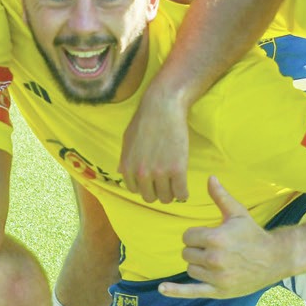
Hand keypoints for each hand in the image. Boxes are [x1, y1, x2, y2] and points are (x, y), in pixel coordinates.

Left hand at [119, 84, 191, 205]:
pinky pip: (181, 193)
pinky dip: (183, 194)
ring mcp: (160, 173)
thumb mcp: (127, 140)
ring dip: (171, 193)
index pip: (135, 190)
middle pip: (150, 198)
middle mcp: (142, 174)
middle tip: (165, 183)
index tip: (153, 181)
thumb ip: (125, 159)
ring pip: (166, 198)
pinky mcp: (177, 170)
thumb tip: (121, 172)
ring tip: (175, 184)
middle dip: (157, 192)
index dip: (145, 186)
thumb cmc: (145, 120)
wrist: (163, 107)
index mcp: (128, 168)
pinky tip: (184, 187)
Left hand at [159, 176, 291, 300]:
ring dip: (198, 265)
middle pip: (186, 253)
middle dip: (196, 249)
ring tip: (217, 261)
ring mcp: (217, 277)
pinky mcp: (219, 291)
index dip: (196, 235)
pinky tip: (162, 289)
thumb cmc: (253, 234)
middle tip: (215, 249)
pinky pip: (191, 292)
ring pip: (190, 269)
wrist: (275, 259)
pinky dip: (175, 291)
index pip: (187, 237)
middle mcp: (215, 259)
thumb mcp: (237, 213)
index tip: (209, 236)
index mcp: (216, 238)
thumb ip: (220, 197)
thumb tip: (210, 177)